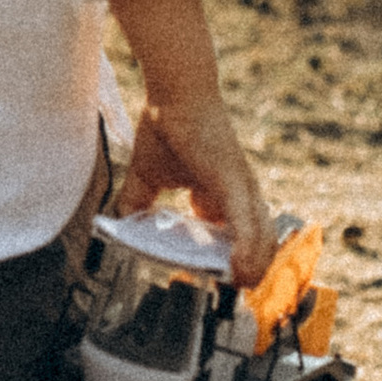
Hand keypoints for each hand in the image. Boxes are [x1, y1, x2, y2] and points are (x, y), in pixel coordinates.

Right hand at [120, 93, 273, 285]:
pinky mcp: (235, 185)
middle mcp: (239, 193)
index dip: (229, 258)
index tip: (210, 272)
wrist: (174, 95)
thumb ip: (136, 201)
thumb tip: (121, 222)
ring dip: (251, 268)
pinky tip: (239, 272)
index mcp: (222, 193)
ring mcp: (241, 189)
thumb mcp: (147, 175)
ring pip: (260, 239)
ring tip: (236, 285)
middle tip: (225, 285)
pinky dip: (247, 253)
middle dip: (245, 268)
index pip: (237, 235)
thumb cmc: (166, 127)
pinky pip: (248, 226)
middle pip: (256, 242)